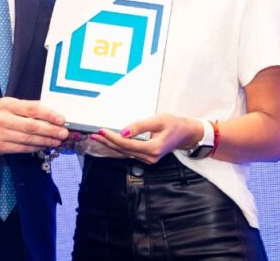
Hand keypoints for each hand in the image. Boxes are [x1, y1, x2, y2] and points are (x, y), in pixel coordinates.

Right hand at [0, 97, 67, 155]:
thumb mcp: (7, 104)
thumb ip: (26, 107)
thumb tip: (49, 113)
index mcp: (8, 105)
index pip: (32, 109)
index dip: (49, 115)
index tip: (61, 119)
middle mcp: (4, 119)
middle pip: (32, 126)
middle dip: (50, 130)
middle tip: (63, 133)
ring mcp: (1, 134)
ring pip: (28, 139)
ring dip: (45, 141)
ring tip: (57, 141)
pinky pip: (21, 149)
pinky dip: (35, 148)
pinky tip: (44, 146)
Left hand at [88, 113, 202, 164]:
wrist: (185, 134)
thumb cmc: (174, 124)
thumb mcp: (158, 120)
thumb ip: (140, 126)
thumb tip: (123, 132)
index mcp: (153, 148)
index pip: (127, 144)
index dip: (113, 138)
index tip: (102, 131)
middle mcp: (150, 157)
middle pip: (123, 150)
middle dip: (107, 142)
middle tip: (93, 135)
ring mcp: (148, 159)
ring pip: (125, 153)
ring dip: (110, 145)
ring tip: (97, 138)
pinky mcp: (146, 157)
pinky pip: (129, 153)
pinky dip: (118, 147)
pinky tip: (109, 142)